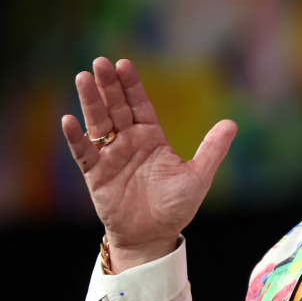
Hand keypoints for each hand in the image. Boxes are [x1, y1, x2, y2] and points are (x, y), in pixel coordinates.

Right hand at [61, 57, 236, 270]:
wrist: (154, 238)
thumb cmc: (175, 208)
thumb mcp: (198, 176)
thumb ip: (212, 149)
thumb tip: (232, 124)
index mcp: (151, 138)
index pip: (139, 104)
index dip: (131, 85)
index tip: (123, 64)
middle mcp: (128, 143)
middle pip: (117, 108)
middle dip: (108, 86)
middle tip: (100, 62)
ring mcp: (110, 157)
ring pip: (98, 124)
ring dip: (90, 102)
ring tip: (83, 78)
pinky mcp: (96, 175)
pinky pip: (84, 153)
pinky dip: (76, 138)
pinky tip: (69, 120)